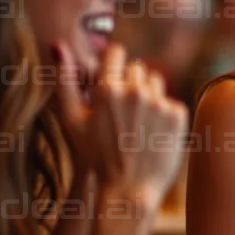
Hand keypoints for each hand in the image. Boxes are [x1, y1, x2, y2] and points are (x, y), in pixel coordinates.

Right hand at [53, 41, 187, 208]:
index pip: (116, 52)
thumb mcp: (72, 120)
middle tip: (122, 112)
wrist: (129, 189)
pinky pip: (170, 101)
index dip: (113, 64)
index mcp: (107, 89)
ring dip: (148, 95)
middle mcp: (135, 91)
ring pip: (155, 81)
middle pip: (137, 67)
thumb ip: (63, 79)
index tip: (112, 79)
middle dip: (129, 82)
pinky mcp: (177, 114)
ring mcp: (159, 102)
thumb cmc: (95, 156)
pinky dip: (163, 113)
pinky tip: (152, 132)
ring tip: (136, 123)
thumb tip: (57, 44)